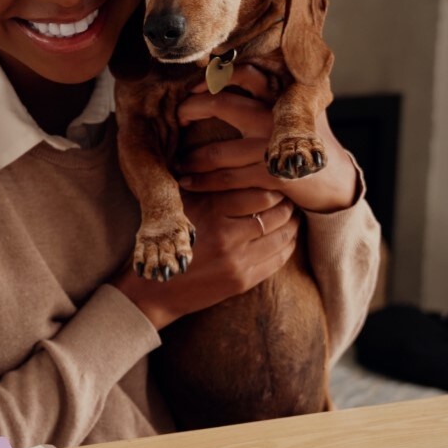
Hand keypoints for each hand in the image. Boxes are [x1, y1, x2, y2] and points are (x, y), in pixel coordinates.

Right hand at [112, 187, 301, 328]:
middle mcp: (225, 234)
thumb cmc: (165, 240)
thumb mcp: (179, 205)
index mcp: (210, 209)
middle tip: (292, 197)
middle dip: (287, 204)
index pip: (259, 191)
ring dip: (292, 224)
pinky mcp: (241, 281)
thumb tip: (230, 159)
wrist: (155, 288)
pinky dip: (288, 247)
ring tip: (293, 216)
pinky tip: (288, 239)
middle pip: (275, 212)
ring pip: (281, 236)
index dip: (274, 186)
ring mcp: (236, 260)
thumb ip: (202, 183)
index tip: (277, 181)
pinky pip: (277, 260)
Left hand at [176, 65, 356, 214]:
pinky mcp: (272, 173)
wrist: (334, 178)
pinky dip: (202, 181)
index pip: (245, 72)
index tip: (191, 85)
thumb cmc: (302, 138)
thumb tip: (221, 73)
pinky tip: (187, 181)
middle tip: (177, 116)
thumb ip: (266, 93)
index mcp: (282, 93)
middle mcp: (277, 115)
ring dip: (190, 157)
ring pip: (218, 150)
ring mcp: (273, 145)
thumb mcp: (293, 107)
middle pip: (223, 104)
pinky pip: (227, 177)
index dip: (213, 76)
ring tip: (176, 160)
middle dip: (191, 109)